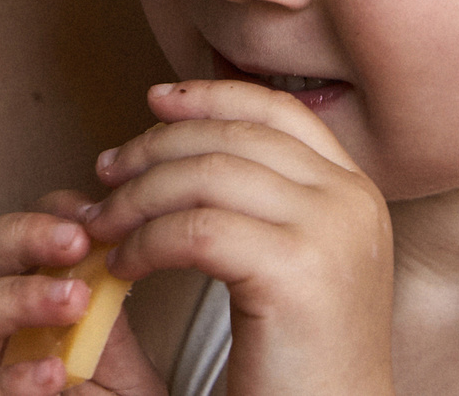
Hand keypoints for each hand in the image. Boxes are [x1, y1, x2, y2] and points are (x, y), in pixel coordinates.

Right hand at [0, 190, 166, 395]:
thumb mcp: (115, 355)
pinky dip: (11, 380)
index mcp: (11, 303)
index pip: (10, 237)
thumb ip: (109, 303)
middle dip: (19, 236)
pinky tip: (52, 373)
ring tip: (74, 301)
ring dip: (18, 298)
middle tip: (77, 239)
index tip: (93, 210)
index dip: (43, 212)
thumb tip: (124, 234)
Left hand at [83, 80, 394, 395]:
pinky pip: (197, 230)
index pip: (278, 110)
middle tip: (106, 173)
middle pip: (233, 135)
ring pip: (208, 174)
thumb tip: (184, 133)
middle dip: (157, 146)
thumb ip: (259, 199)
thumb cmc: (299, 363)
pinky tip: (124, 266)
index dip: (212, 95)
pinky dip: (146, 241)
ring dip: (139, 195)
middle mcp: (350, 201)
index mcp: (354, 191)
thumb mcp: (293, 259)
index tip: (155, 100)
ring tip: (104, 224)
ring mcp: (330, 232)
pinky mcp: (296, 274)